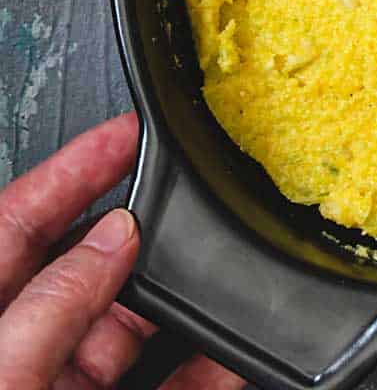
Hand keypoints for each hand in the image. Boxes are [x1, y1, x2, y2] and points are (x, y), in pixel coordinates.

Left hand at [0, 112, 240, 389]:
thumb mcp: (4, 373)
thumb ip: (55, 303)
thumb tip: (114, 237)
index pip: (19, 220)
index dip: (72, 169)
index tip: (126, 133)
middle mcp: (19, 348)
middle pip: (85, 263)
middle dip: (138, 225)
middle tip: (183, 192)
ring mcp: (61, 385)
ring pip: (132, 322)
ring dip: (180, 296)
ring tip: (218, 266)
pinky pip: (172, 385)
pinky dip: (209, 369)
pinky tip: (233, 354)